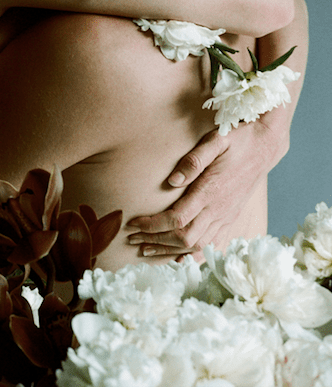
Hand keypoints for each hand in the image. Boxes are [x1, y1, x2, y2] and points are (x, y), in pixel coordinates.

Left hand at [125, 121, 282, 260]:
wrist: (264, 147)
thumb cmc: (236, 140)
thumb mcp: (216, 141)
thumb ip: (194, 160)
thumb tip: (172, 181)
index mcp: (211, 191)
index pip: (177, 219)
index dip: (153, 226)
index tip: (133, 223)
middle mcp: (219, 209)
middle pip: (184, 238)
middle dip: (156, 241)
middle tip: (133, 239)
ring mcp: (226, 217)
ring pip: (197, 246)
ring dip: (170, 251)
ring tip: (147, 248)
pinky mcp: (231, 218)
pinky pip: (212, 245)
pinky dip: (193, 255)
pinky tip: (177, 256)